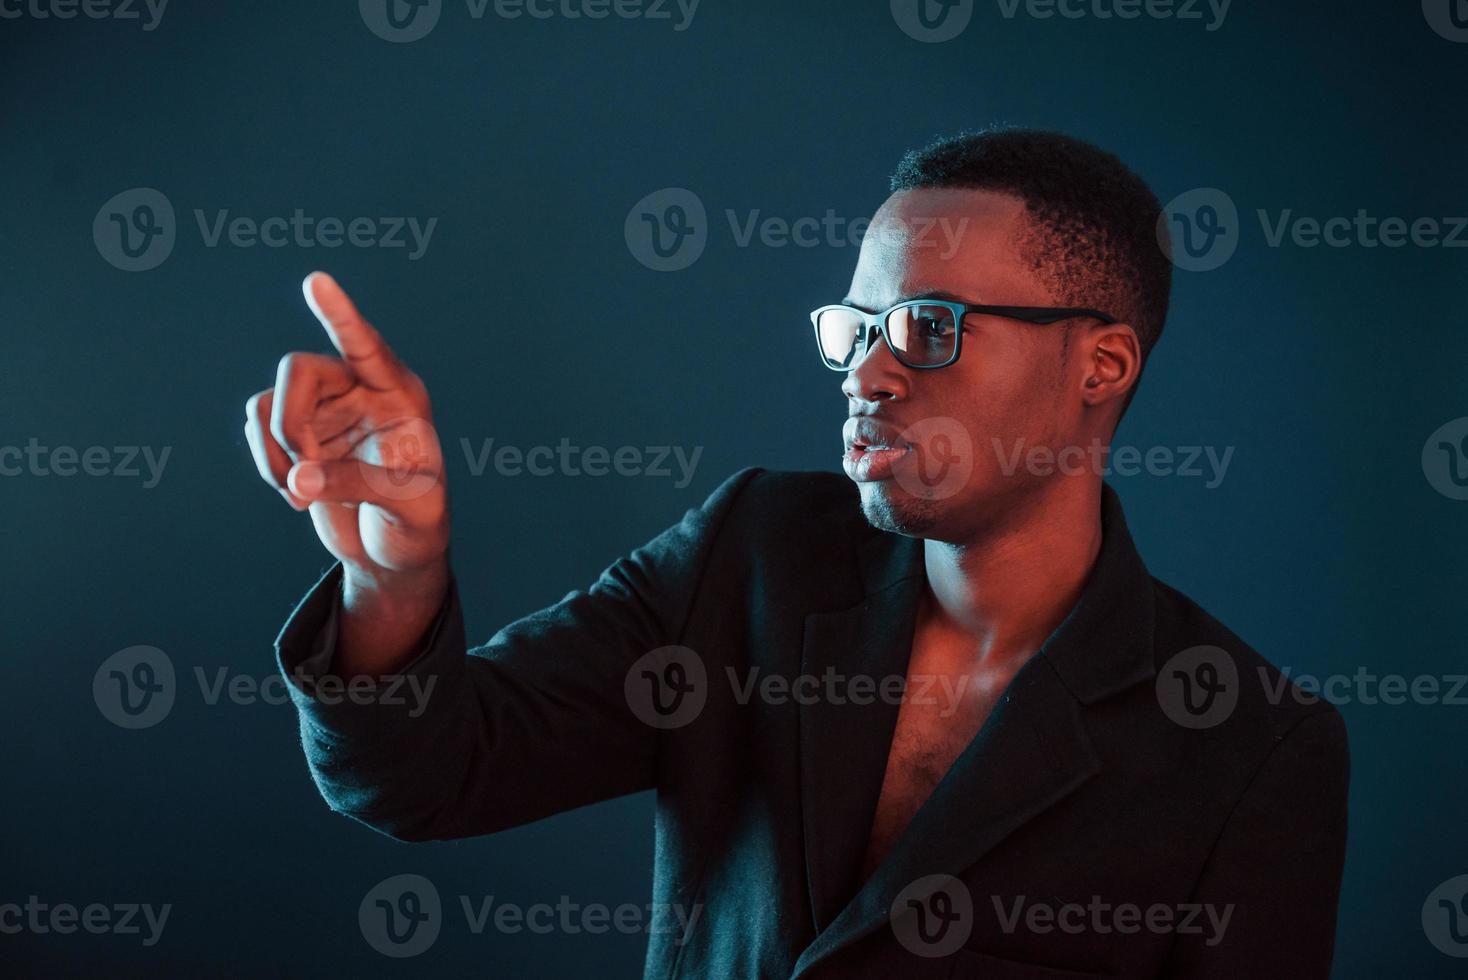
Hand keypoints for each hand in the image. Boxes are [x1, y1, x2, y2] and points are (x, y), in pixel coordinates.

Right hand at [245, 272, 449, 595]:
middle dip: (288, 424)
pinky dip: (266, 463)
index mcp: (401, 395)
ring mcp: (326, 409)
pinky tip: (295, 496)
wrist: (394, 552)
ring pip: (270, 403)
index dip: (341, 316)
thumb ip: (356, 484)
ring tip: (300, 498)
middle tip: (302, 474)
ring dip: (273, 453)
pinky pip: (258, 429)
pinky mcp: (298, 433)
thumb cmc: (418, 523)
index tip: (316, 281)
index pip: (367, 346)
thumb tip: (297, 478)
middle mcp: (361, 391)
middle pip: (300, 371)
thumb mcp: (406, 505)